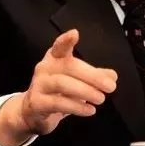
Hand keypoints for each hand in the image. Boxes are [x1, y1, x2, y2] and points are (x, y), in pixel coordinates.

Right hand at [0, 29, 117, 144]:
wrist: (32, 112)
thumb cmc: (57, 91)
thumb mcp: (77, 81)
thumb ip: (94, 77)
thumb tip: (112, 76)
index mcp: (55, 58)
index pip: (59, 46)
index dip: (66, 40)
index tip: (75, 34)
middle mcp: (45, 68)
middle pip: (68, 66)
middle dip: (92, 76)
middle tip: (110, 86)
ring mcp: (39, 85)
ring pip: (62, 84)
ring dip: (85, 91)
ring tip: (101, 99)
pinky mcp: (37, 103)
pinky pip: (58, 103)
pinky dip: (76, 107)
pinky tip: (90, 110)